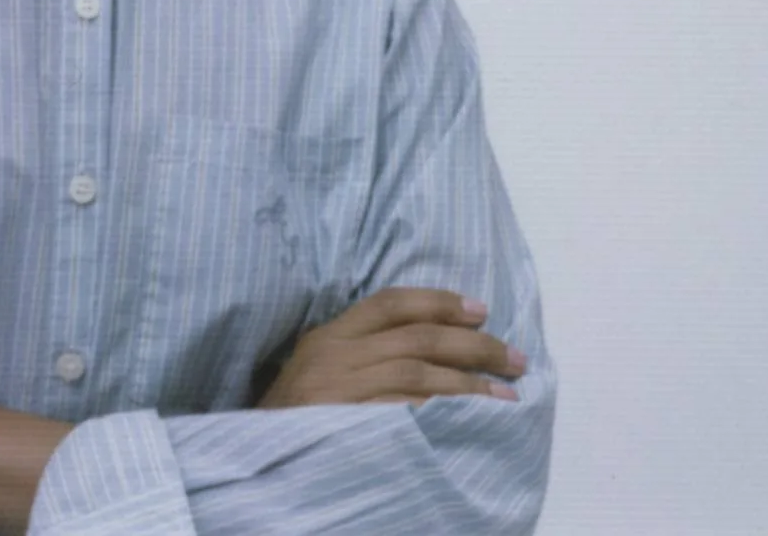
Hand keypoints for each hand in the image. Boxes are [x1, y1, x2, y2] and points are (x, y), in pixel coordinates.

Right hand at [254, 287, 526, 409]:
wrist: (254, 464)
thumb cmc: (292, 422)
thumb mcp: (316, 374)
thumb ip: (359, 354)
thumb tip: (430, 346)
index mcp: (326, 337)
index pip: (389, 302)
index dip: (439, 302)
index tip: (481, 311)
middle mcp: (333, 357)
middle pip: (416, 337)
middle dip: (473, 345)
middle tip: (513, 358)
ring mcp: (339, 393)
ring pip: (419, 374)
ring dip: (470, 384)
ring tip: (506, 395)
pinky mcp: (349, 427)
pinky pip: (407, 414)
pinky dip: (444, 413)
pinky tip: (471, 421)